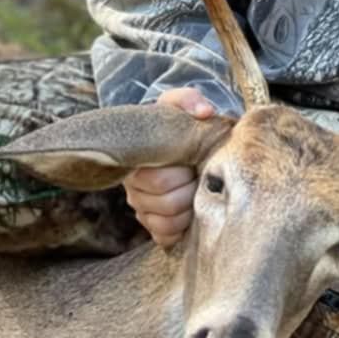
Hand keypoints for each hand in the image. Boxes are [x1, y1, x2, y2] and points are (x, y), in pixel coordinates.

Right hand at [123, 87, 214, 247]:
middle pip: (162, 203)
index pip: (158, 181)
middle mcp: (134, 187)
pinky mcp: (152, 225)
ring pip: (163, 223)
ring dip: (186, 211)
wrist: (182, 142)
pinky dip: (180, 229)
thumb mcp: (183, 104)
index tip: (194, 163)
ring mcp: (142, 208)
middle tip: (198, 177)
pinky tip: (190, 213)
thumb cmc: (180, 124)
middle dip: (188, 192)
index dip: (182, 176)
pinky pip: (164, 237)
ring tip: (196, 192)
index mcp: (138, 160)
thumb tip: (204, 112)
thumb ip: (190, 100)